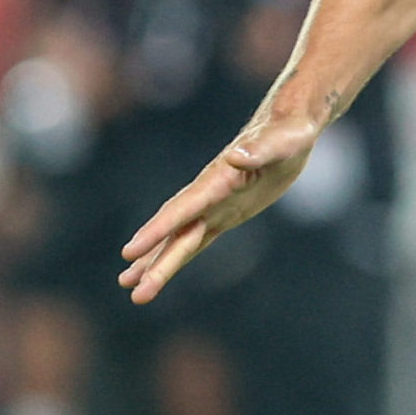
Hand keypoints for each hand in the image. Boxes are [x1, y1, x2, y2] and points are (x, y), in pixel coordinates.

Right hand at [118, 112, 319, 303]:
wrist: (289, 126)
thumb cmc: (289, 132)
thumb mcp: (282, 143)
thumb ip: (259, 151)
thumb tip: (236, 157)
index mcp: (217, 180)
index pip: (180, 209)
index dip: (155, 231)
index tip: (129, 252)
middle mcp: (208, 194)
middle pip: (174, 232)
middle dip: (152, 259)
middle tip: (126, 285)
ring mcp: (214, 205)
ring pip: (180, 240)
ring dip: (157, 263)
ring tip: (130, 288)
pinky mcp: (226, 213)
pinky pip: (197, 239)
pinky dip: (177, 255)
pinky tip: (159, 270)